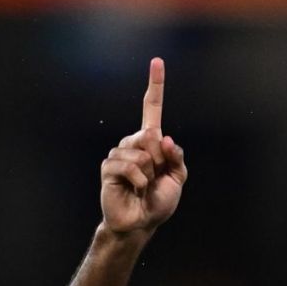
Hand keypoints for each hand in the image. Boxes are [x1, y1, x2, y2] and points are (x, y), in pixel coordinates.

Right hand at [100, 57, 187, 234]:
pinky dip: (140, 181)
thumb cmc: (158, 201)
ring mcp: (119, 153)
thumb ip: (176, 158)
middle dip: (160, 161)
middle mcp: (132, 142)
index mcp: (150, 141)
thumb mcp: (177, 179)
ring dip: (149, 175)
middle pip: (151, 135)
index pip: (152, 108)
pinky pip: (132, 167)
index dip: (155, 85)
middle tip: (154, 179)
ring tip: (143, 187)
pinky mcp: (109, 167)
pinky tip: (135, 190)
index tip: (157, 61)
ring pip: (143, 154)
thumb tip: (165, 138)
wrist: (140, 224)